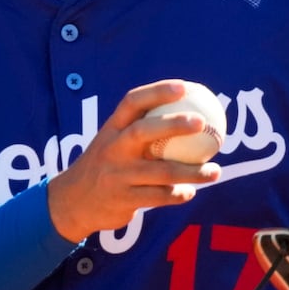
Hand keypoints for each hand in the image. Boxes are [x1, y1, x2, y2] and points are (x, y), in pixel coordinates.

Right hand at [46, 80, 222, 242]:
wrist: (73, 202)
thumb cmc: (105, 165)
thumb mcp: (113, 142)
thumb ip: (139, 128)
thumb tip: (187, 113)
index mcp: (111, 129)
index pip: (132, 102)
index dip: (157, 92)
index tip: (184, 87)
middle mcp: (113, 149)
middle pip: (143, 131)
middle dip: (173, 124)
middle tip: (202, 123)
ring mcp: (117, 175)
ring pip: (161, 172)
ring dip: (192, 172)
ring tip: (215, 171)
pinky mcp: (124, 199)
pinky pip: (159, 197)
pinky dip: (178, 194)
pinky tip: (190, 192)